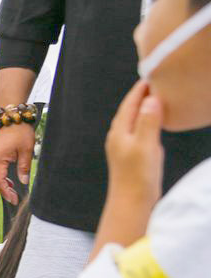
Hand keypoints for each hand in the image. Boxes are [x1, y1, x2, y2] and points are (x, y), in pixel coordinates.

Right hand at [0, 123, 34, 204]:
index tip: (14, 200)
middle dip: (3, 191)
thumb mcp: (26, 150)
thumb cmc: (19, 131)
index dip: (6, 192)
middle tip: (14, 199)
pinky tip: (9, 180)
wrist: (11, 116)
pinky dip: (0, 177)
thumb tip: (24, 182)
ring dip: (1, 184)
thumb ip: (24, 167)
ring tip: (13, 191)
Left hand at [105, 81, 163, 200]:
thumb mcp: (145, 146)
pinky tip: (156, 122)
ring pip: (134, 119)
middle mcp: (119, 137)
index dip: (141, 88)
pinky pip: (139, 130)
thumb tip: (151, 99)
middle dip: (142, 94)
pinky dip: (148, 120)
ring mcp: (124, 146)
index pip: (130, 103)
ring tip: (159, 95)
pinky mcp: (132, 155)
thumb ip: (148, 122)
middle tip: (158, 79)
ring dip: (144, 107)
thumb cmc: (137, 177)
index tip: (153, 73)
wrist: (131, 204)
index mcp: (120, 132)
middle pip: (130, 109)